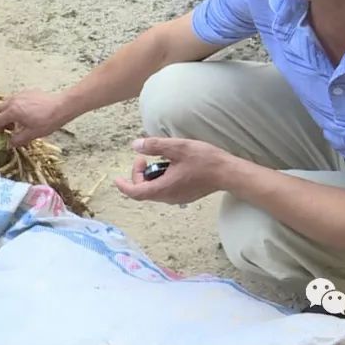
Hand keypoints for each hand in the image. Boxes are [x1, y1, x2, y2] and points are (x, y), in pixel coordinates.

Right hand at [0, 89, 68, 146]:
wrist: (61, 107)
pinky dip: (16, 106)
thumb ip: (18, 140)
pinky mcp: (28, 92)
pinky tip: (26, 113)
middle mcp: (14, 101)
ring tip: (17, 120)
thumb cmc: (47, 120)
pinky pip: (16, 98)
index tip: (2, 134)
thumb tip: (10, 143)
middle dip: (1, 119)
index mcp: (13, 111)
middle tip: (8, 128)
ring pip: (6, 102)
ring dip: (7, 111)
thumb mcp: (31, 134)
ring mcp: (21, 94)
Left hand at [114, 137, 232, 203]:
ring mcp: (177, 199)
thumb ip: (155, 146)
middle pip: (143, 191)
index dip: (123, 186)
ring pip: (154, 191)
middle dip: (138, 175)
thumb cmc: (204, 160)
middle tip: (143, 157)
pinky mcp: (185, 196)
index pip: (135, 192)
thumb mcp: (177, 147)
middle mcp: (168, 197)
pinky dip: (160, 179)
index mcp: (163, 188)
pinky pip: (165, 190)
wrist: (228, 173)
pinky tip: (169, 166)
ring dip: (150, 177)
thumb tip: (136, 145)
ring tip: (157, 159)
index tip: (116, 178)